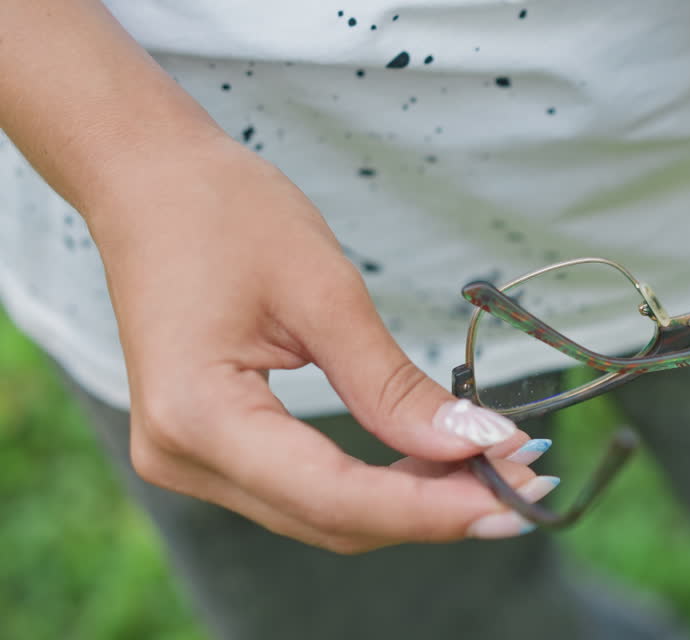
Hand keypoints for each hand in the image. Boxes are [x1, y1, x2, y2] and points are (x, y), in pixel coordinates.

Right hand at [89, 131, 554, 549]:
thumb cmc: (227, 215)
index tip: (517, 499)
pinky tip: (438, 462)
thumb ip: (392, 384)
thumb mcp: (324, 291)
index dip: (433, 507)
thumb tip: (477, 445)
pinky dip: (377, 484)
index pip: (335, 495)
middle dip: (436, 510)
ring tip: (498, 471)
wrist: (149, 183)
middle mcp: (182, 457)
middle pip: (332, 519)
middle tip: (527, 480)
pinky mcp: (209, 449)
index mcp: (199, 417)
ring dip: (413, 502)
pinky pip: (306, 489)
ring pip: (323, 515)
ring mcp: (189, 460)